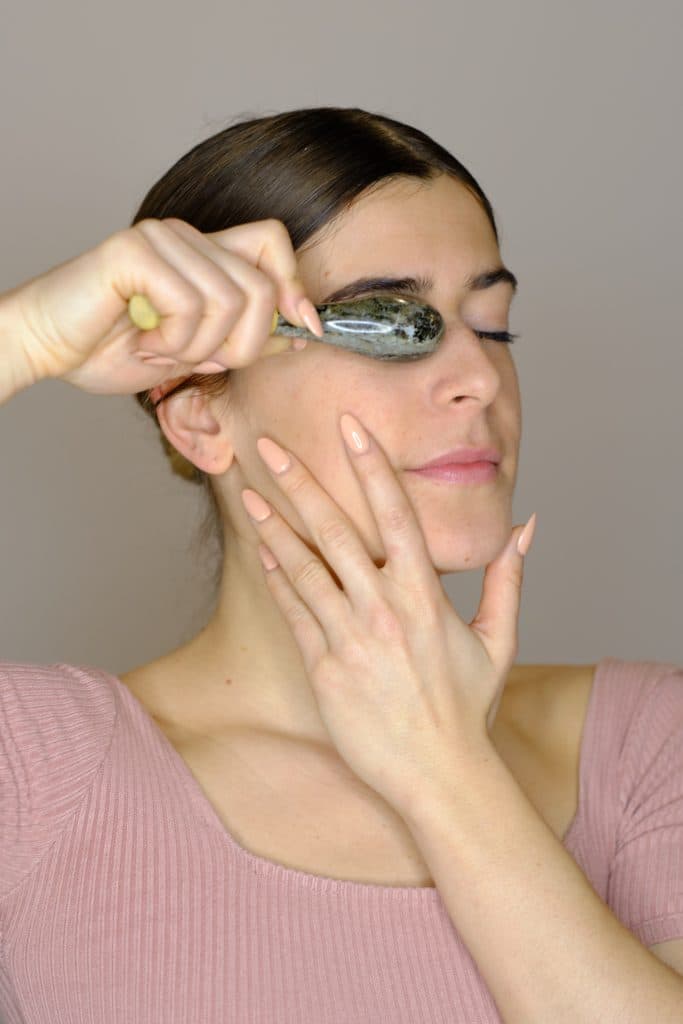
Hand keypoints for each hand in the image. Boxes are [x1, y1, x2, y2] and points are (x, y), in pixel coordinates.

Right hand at [2, 217, 320, 397]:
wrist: (46, 349)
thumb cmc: (110, 350)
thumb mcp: (194, 354)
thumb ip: (242, 339)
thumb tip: (300, 333)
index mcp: (204, 253)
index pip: (273, 243)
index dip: (296, 287)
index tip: (305, 330)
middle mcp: (187, 237)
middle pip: (262, 287)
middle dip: (244, 345)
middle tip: (200, 361)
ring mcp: (161, 238)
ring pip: (230, 302)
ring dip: (199, 349)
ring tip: (161, 351)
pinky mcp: (135, 251)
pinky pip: (189, 305)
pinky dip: (172, 341)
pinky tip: (145, 343)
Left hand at [240, 412, 536, 819]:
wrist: (438, 776)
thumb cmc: (468, 707)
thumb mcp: (498, 639)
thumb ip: (507, 577)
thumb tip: (526, 525)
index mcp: (424, 597)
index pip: (397, 514)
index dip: (373, 465)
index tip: (351, 425)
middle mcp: (383, 610)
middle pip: (336, 531)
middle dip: (300, 482)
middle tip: (269, 444)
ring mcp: (349, 639)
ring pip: (304, 569)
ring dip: (274, 527)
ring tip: (249, 492)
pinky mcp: (324, 669)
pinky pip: (295, 614)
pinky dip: (277, 580)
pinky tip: (262, 552)